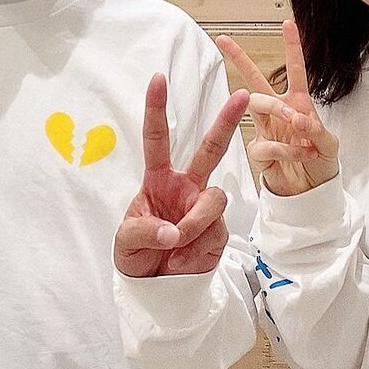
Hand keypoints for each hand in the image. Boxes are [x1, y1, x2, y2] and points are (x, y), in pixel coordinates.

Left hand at [114, 74, 249, 277]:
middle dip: (226, 121)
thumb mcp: (125, 242)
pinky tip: (182, 262)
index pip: (157, 139)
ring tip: (176, 244)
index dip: (157, 109)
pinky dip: (195, 249)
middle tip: (244, 95)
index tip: (158, 79)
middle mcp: (186, 187)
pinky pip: (214, 231)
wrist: (155, 289)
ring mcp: (205, 208)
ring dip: (195, 221)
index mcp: (159, 179)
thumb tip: (173, 231)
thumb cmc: (136, 256)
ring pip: (215, 198)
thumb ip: (144, 231)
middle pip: (210, 149)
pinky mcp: (218, 231)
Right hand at [216, 19, 339, 196]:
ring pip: (255, 104)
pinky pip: (266, 142)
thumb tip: (298, 121)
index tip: (287, 22)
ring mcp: (265, 130)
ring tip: (297, 125)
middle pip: (255, 80)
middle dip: (238, 58)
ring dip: (278, 110)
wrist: (311, 192)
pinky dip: (287, 149)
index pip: (295, 70)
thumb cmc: (321, 163)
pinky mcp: (259, 151)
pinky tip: (301, 154)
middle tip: (224, 42)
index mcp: (299, 103)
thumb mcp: (329, 144)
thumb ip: (316, 130)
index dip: (292, 46)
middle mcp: (278, 112)